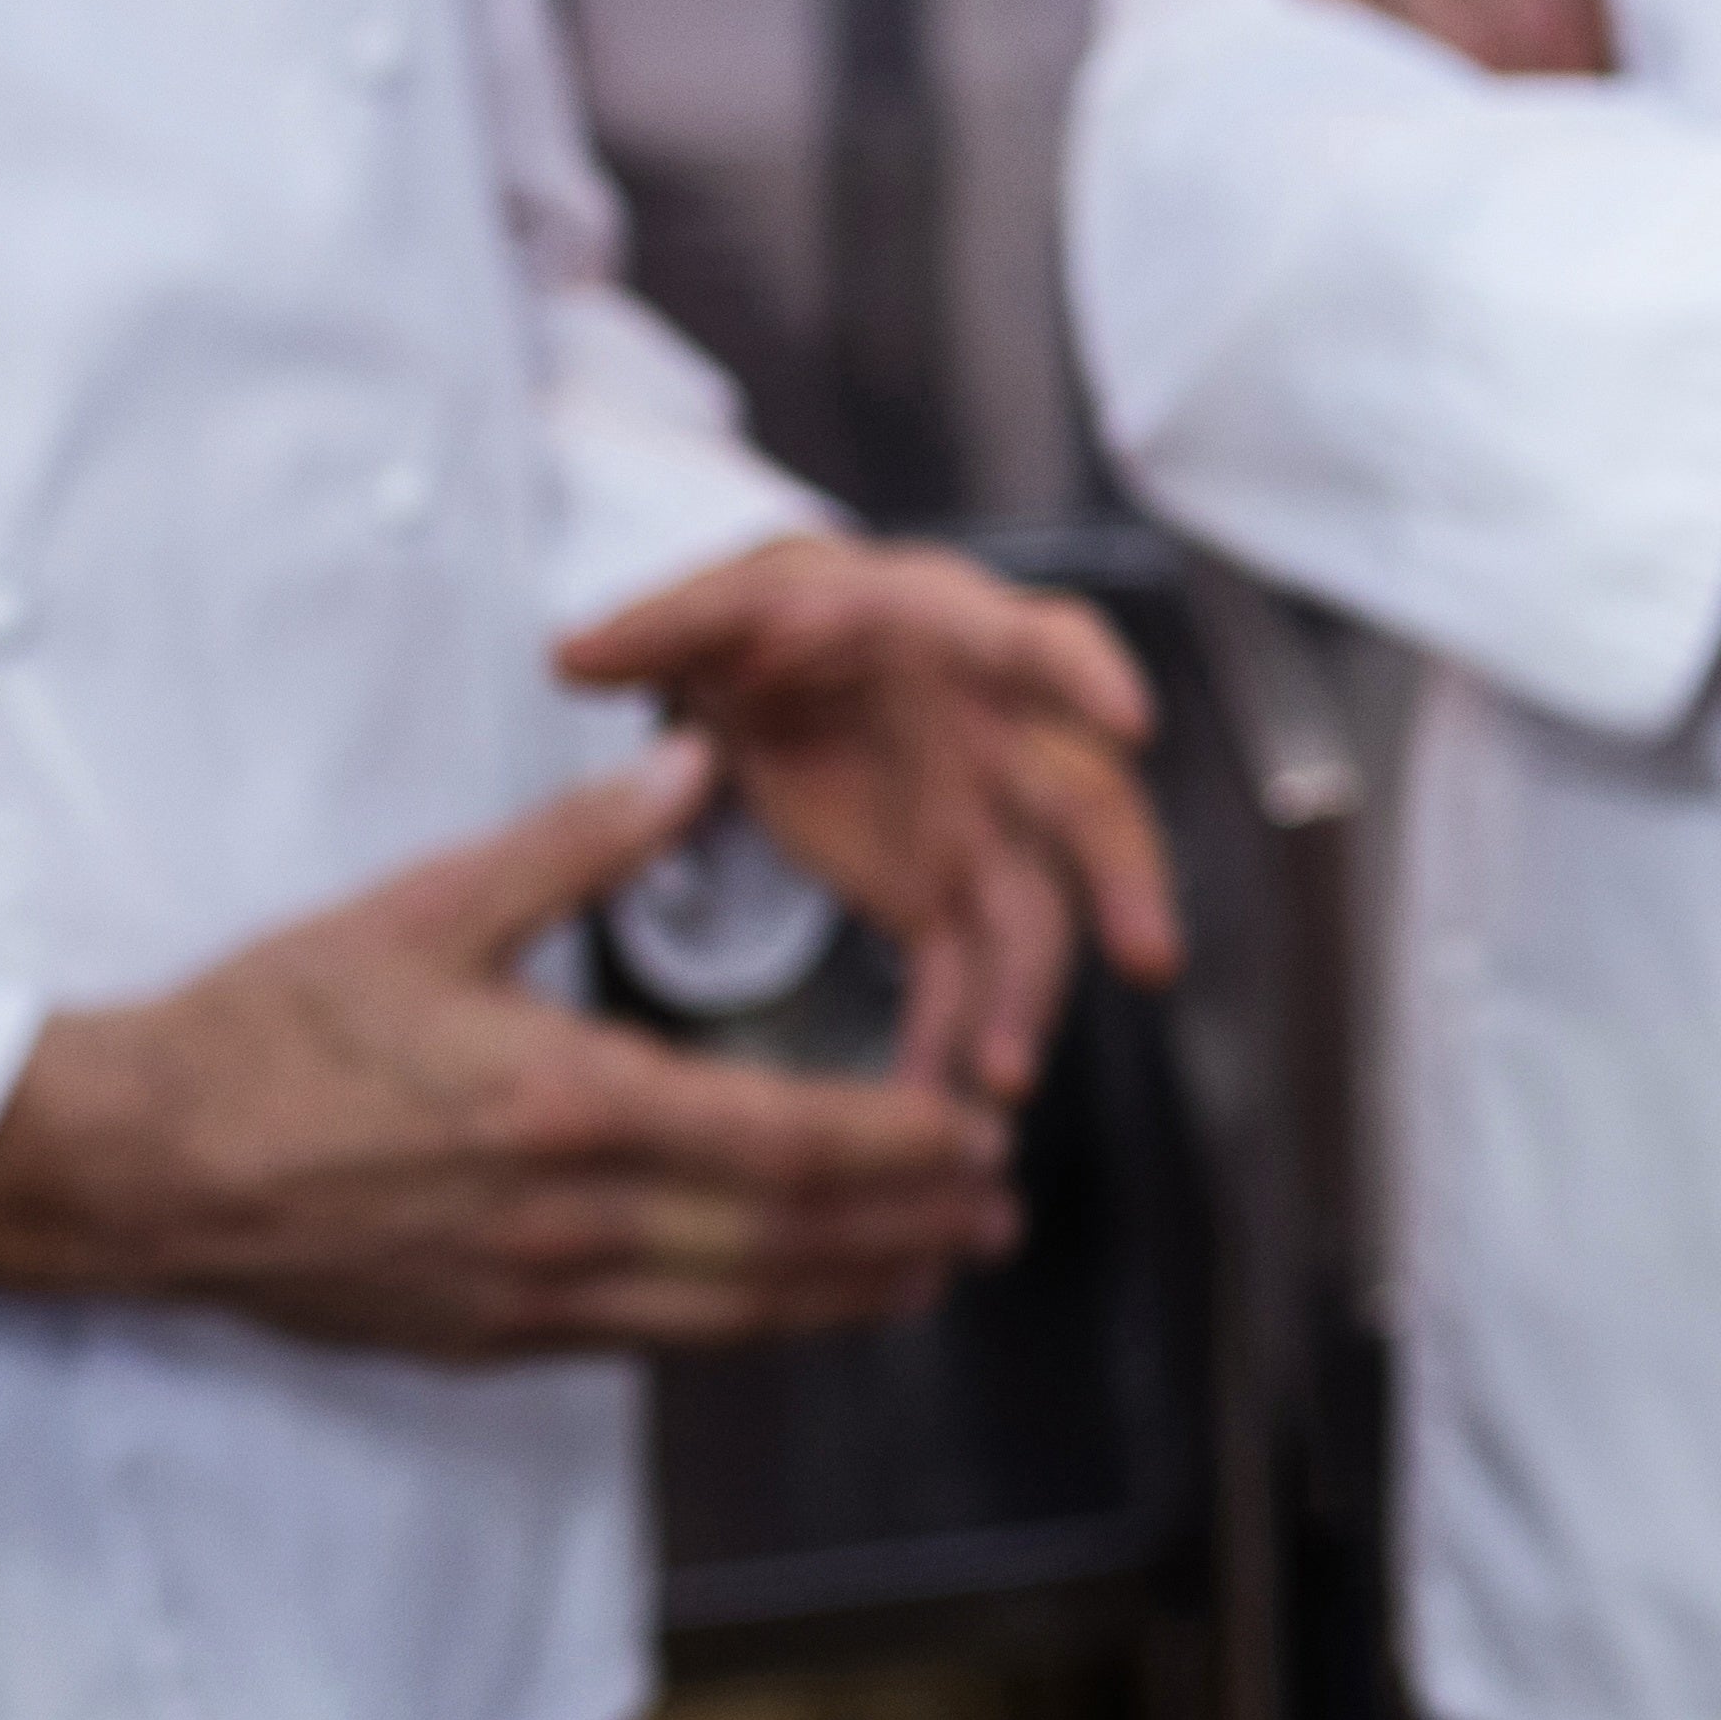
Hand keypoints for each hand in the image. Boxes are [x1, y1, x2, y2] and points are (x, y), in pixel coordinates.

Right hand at [0, 742, 1031, 1355]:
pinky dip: (748, 1325)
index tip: (980, 1136)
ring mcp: (525, 1293)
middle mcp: (563, 1219)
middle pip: (785, 1242)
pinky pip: (652, 1341)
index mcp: (563, 1104)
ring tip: (939, 1269)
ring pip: (732, 1313)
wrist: (127, 1163)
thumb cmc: (264, 1029)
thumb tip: (691, 766)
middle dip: (909, 1230)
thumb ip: (575, 845)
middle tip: (997, 1212)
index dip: (902, 1149)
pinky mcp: (485, 1338)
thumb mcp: (423, 907)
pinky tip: (796, 1303)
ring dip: (851, 1293)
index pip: (786, 1142)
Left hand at [556, 534, 1178, 1106]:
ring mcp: (980, 824)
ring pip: (1032, 914)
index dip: (1091, 678)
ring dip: (1026, 997)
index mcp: (953, 634)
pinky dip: (952, 1040)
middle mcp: (998, 734)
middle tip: (1147, 953)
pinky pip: (964, 975)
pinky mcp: (940, 895)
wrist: (775, 672)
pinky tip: (928, 1110)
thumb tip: (573, 653)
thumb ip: (657, 627)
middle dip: (1120, 878)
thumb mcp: (714, 609)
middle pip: (1082, 805)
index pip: (1042, 641)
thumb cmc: (770, 621)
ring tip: (996, 1085)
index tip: (1131, 724)